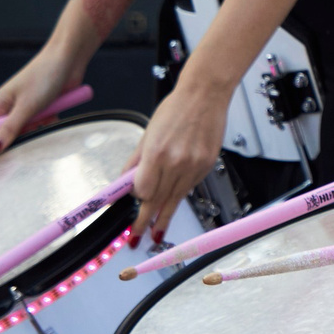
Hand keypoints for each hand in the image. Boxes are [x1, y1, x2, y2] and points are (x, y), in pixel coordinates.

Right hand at [0, 44, 89, 150]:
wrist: (69, 60)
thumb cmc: (44, 76)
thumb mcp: (27, 106)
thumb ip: (10, 128)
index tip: (0, 154)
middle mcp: (8, 107)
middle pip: (7, 135)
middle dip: (22, 135)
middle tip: (34, 124)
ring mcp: (25, 108)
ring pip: (27, 131)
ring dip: (39, 128)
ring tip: (47, 113)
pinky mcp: (40, 108)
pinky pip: (41, 125)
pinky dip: (48, 122)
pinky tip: (55, 112)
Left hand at [131, 86, 228, 243]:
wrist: (205, 96)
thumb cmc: (175, 109)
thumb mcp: (148, 134)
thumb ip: (136, 162)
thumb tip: (125, 183)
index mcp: (157, 153)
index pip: (142, 191)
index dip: (137, 198)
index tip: (132, 207)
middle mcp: (177, 163)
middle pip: (158, 200)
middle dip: (146, 221)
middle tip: (137, 238)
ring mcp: (194, 165)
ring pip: (176, 199)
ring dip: (164, 216)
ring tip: (157, 233)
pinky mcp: (207, 166)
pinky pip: (189, 187)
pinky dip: (180, 193)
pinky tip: (174, 199)